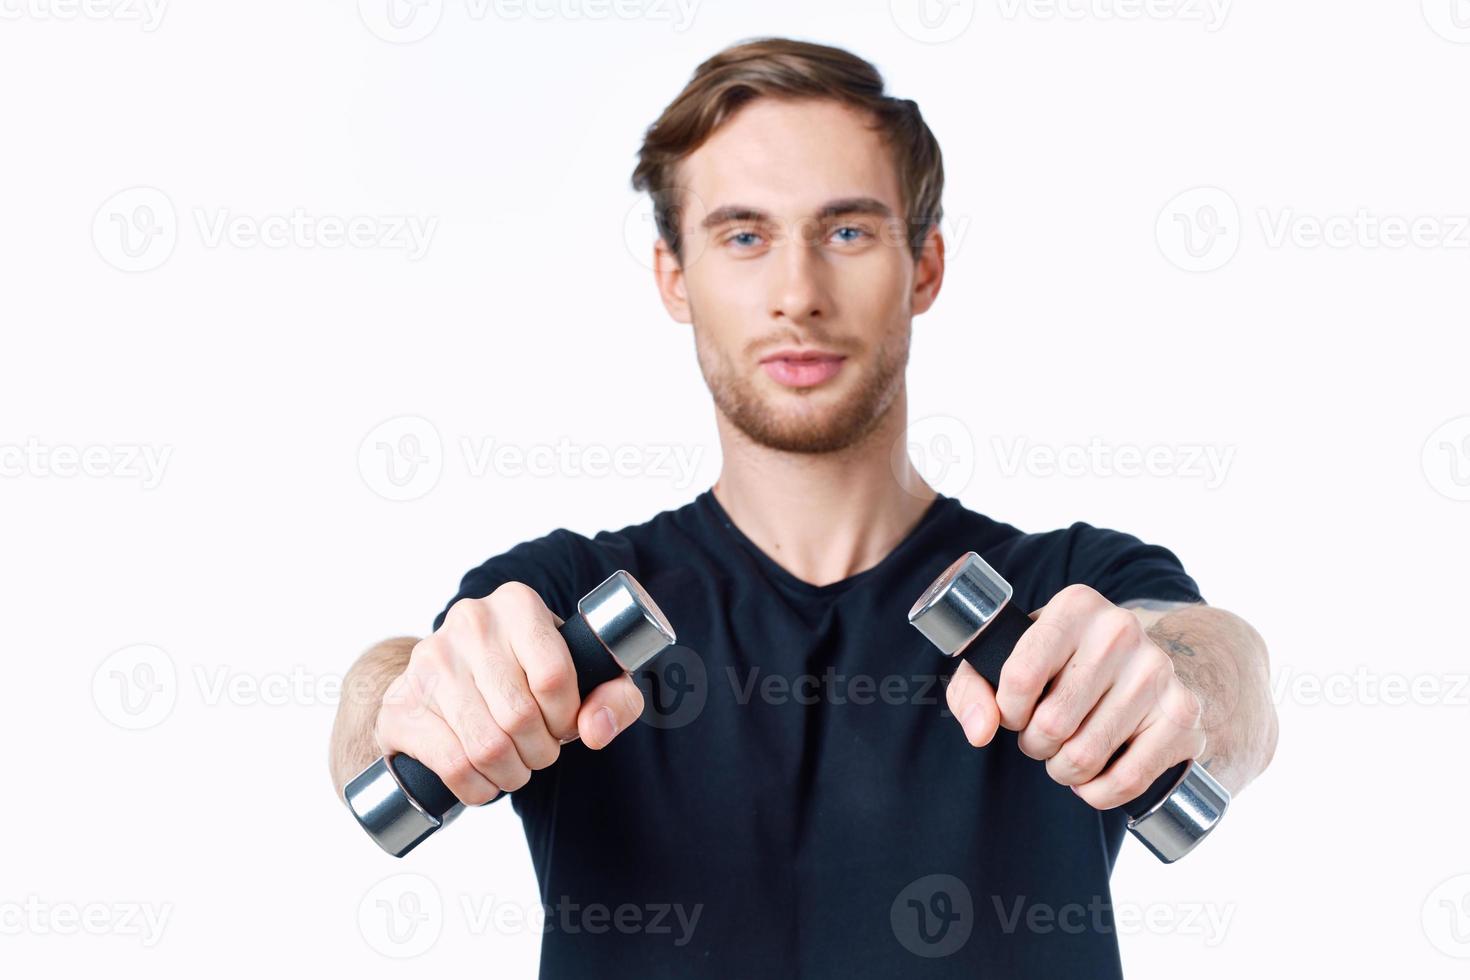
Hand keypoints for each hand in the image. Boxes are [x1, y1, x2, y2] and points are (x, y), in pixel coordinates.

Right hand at [373, 582, 644, 805]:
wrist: (450, 685)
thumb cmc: (528, 680)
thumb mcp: (587, 678)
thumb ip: (616, 698)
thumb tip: (594, 728)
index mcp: (518, 604)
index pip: (555, 677)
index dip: (567, 718)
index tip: (564, 725)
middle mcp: (469, 621)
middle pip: (520, 717)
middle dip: (541, 752)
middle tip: (539, 751)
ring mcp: (428, 661)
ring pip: (486, 746)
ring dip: (511, 773)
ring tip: (515, 765)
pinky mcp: (401, 705)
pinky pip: (452, 765)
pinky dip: (478, 788)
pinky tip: (483, 778)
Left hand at [944, 584, 1204, 809]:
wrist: (1145, 664)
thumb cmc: (1062, 665)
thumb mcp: (1007, 659)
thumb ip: (972, 689)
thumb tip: (980, 731)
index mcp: (1075, 607)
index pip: (1020, 677)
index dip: (1006, 711)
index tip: (1013, 713)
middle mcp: (1121, 631)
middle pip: (1051, 723)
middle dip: (1035, 744)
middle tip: (1042, 737)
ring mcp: (1158, 673)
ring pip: (1085, 756)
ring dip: (1063, 770)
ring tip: (1066, 753)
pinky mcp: (1183, 716)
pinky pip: (1127, 780)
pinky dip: (1099, 794)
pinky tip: (1093, 779)